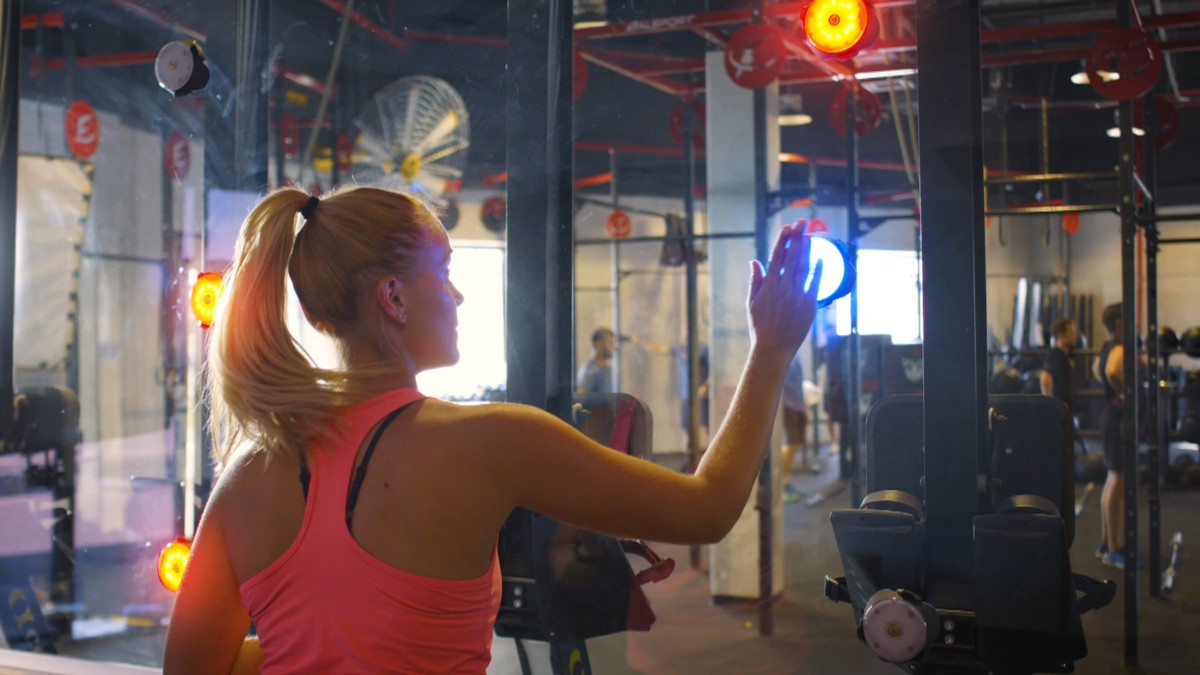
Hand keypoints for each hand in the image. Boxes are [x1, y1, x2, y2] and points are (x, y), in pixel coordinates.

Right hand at [747, 223, 821, 358]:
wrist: (773, 348)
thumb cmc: (760, 326)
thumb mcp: (752, 303)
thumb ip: (755, 281)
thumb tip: (754, 261)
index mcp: (768, 286)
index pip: (776, 257)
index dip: (782, 241)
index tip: (786, 227)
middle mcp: (783, 288)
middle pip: (791, 257)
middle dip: (797, 238)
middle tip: (802, 223)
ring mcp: (797, 296)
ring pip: (803, 267)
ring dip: (807, 249)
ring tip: (810, 235)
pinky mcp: (809, 305)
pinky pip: (815, 283)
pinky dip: (817, 270)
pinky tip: (819, 258)